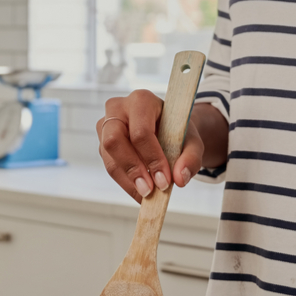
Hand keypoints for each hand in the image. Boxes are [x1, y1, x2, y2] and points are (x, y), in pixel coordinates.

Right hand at [97, 91, 228, 200]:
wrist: (169, 129)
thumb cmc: (178, 131)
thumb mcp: (192, 142)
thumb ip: (191, 158)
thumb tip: (179, 179)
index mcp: (142, 100)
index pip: (140, 131)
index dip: (152, 158)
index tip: (164, 181)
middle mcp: (118, 109)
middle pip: (114, 141)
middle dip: (132, 169)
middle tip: (149, 191)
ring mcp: (106, 126)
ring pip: (109, 157)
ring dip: (128, 180)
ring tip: (146, 195)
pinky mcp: (103, 143)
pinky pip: (110, 165)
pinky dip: (126, 182)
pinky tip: (140, 192)